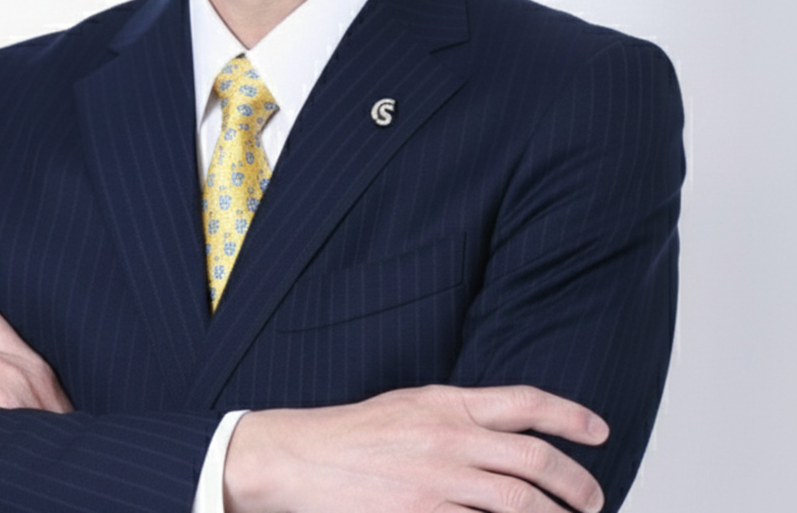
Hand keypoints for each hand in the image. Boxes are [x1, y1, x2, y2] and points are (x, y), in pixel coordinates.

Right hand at [224, 383, 607, 512]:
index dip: (568, 415)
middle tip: (594, 499)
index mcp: (446, 402)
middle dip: (575, 481)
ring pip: (519, 501)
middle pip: (532, 457)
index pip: (523, 402)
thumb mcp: (409, 405)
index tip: (599, 431)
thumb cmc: (355, 433)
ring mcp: (438, 479)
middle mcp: (449, 436)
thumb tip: (505, 431)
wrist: (302, 457)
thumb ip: (456, 415)